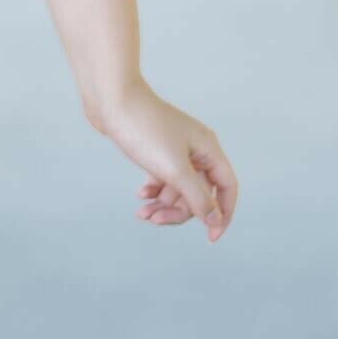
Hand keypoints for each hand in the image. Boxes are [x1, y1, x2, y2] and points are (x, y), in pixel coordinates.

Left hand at [91, 80, 237, 241]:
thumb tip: (216, 220)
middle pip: (199, 193)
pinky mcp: (155, 148)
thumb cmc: (144, 129)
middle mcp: (196, 148)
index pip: (227, 188)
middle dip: (179, 211)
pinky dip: (154, 190)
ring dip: (162, 204)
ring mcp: (175, 148)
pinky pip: (162, 178)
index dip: (223, 214)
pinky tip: (140, 195)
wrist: (110, 98)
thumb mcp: (174, 169)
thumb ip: (198, 197)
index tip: (210, 239)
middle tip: (156, 219)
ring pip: (178, 188)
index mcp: (208, 148)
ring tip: (142, 213)